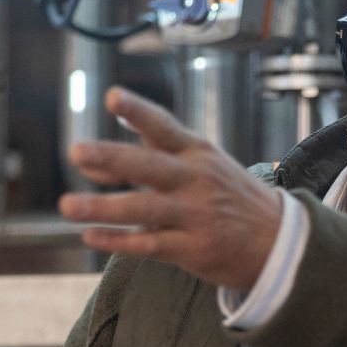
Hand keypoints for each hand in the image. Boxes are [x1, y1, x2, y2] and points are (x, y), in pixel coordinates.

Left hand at [59, 87, 282, 291]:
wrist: (278, 241)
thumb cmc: (231, 198)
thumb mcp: (202, 164)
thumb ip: (150, 155)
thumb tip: (96, 162)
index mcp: (197, 154)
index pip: (164, 128)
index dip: (138, 112)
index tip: (112, 97)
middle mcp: (195, 181)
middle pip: (149, 167)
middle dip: (112, 159)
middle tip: (77, 152)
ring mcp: (196, 216)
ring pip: (143, 209)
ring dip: (103, 207)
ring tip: (68, 205)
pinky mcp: (194, 250)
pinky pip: (151, 245)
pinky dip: (120, 242)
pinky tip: (92, 237)